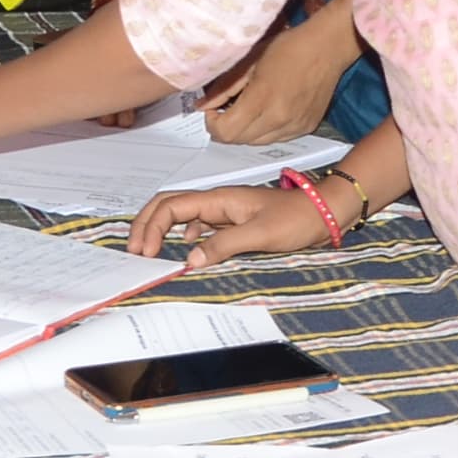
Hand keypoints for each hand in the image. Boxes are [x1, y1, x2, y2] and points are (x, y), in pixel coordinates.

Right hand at [126, 182, 330, 264]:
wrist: (324, 213)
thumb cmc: (296, 219)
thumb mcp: (260, 234)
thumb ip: (224, 245)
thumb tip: (189, 259)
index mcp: (219, 199)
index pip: (172, 206)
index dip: (152, 227)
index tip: (144, 252)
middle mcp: (217, 202)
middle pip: (169, 205)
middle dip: (147, 224)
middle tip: (134, 251)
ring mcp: (224, 212)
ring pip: (182, 216)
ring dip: (162, 231)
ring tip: (150, 254)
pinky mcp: (233, 224)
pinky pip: (199, 228)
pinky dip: (184, 238)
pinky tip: (186, 253)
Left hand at [201, 3, 357, 145]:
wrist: (328, 46)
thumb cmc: (289, 46)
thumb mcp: (249, 61)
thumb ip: (224, 87)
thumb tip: (203, 105)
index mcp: (263, 98)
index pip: (226, 132)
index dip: (212, 123)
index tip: (212, 110)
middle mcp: (280, 118)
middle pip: (239, 141)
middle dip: (226, 127)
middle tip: (226, 107)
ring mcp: (295, 126)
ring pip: (257, 143)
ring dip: (246, 131)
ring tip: (247, 108)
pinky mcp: (306, 127)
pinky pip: (277, 139)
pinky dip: (266, 130)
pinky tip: (268, 111)